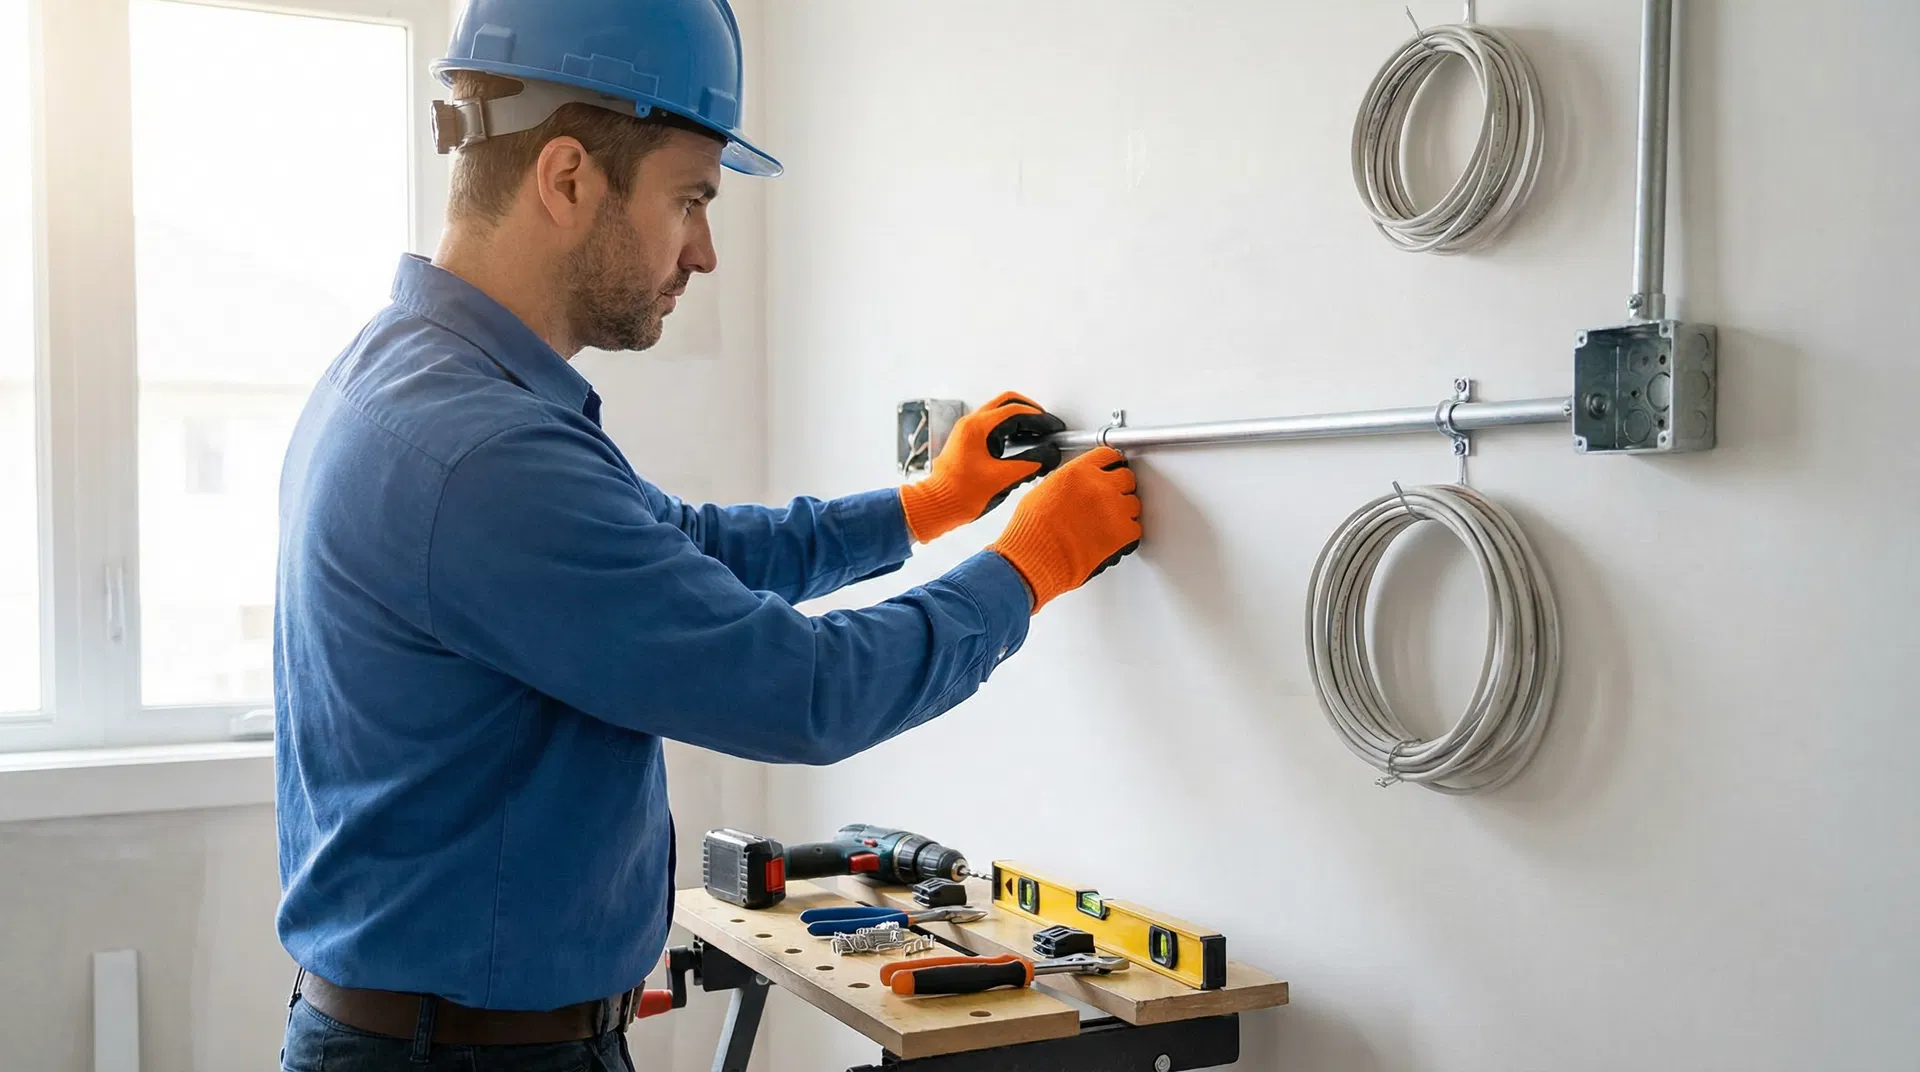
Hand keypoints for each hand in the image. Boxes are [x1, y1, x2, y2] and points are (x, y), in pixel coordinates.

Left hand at [900, 393, 1066, 542]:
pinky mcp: (967, 442)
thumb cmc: (960, 494)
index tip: (1054, 427)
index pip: (1015, 411)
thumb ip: (1029, 463)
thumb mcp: (1001, 478)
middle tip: (1047, 425)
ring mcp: (967, 432)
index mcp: (977, 427)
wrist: (937, 506)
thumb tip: (1049, 455)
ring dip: (1020, 420)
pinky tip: (1021, 445)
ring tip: (1038, 435)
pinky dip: (1009, 429)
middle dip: (1030, 411)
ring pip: (998, 413)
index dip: (1040, 419)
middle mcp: (970, 424)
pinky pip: (992, 426)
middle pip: (1006, 403)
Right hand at [987, 447, 1141, 611]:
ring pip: (1133, 504)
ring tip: (1107, 523)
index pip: (1108, 455)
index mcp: (1079, 471)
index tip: (1113, 469)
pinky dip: (1126, 535)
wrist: (1036, 558)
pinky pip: (1135, 528)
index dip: (1111, 464)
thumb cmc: (1033, 531)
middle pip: (1126, 478)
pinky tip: (1111, 538)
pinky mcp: (1122, 533)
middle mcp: (1099, 485)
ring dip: (1124, 512)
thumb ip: (1067, 481)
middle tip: (1111, 500)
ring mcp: (1113, 508)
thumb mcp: (1043, 490)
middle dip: (1120, 489)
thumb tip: (1077, 484)